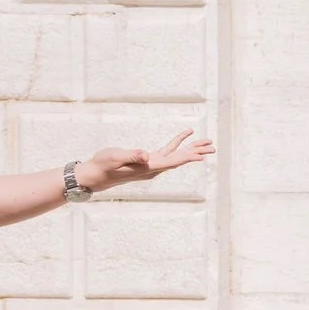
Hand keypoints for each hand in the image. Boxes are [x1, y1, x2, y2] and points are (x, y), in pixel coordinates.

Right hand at [78, 131, 214, 191]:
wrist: (95, 174)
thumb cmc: (104, 164)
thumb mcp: (116, 157)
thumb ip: (131, 156)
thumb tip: (146, 156)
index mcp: (148, 168)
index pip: (172, 162)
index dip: (187, 158)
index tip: (202, 155)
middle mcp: (153, 168)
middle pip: (179, 159)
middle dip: (196, 153)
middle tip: (213, 147)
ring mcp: (152, 165)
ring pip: (176, 155)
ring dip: (191, 148)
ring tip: (206, 142)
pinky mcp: (148, 161)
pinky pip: (168, 151)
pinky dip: (177, 143)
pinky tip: (185, 135)